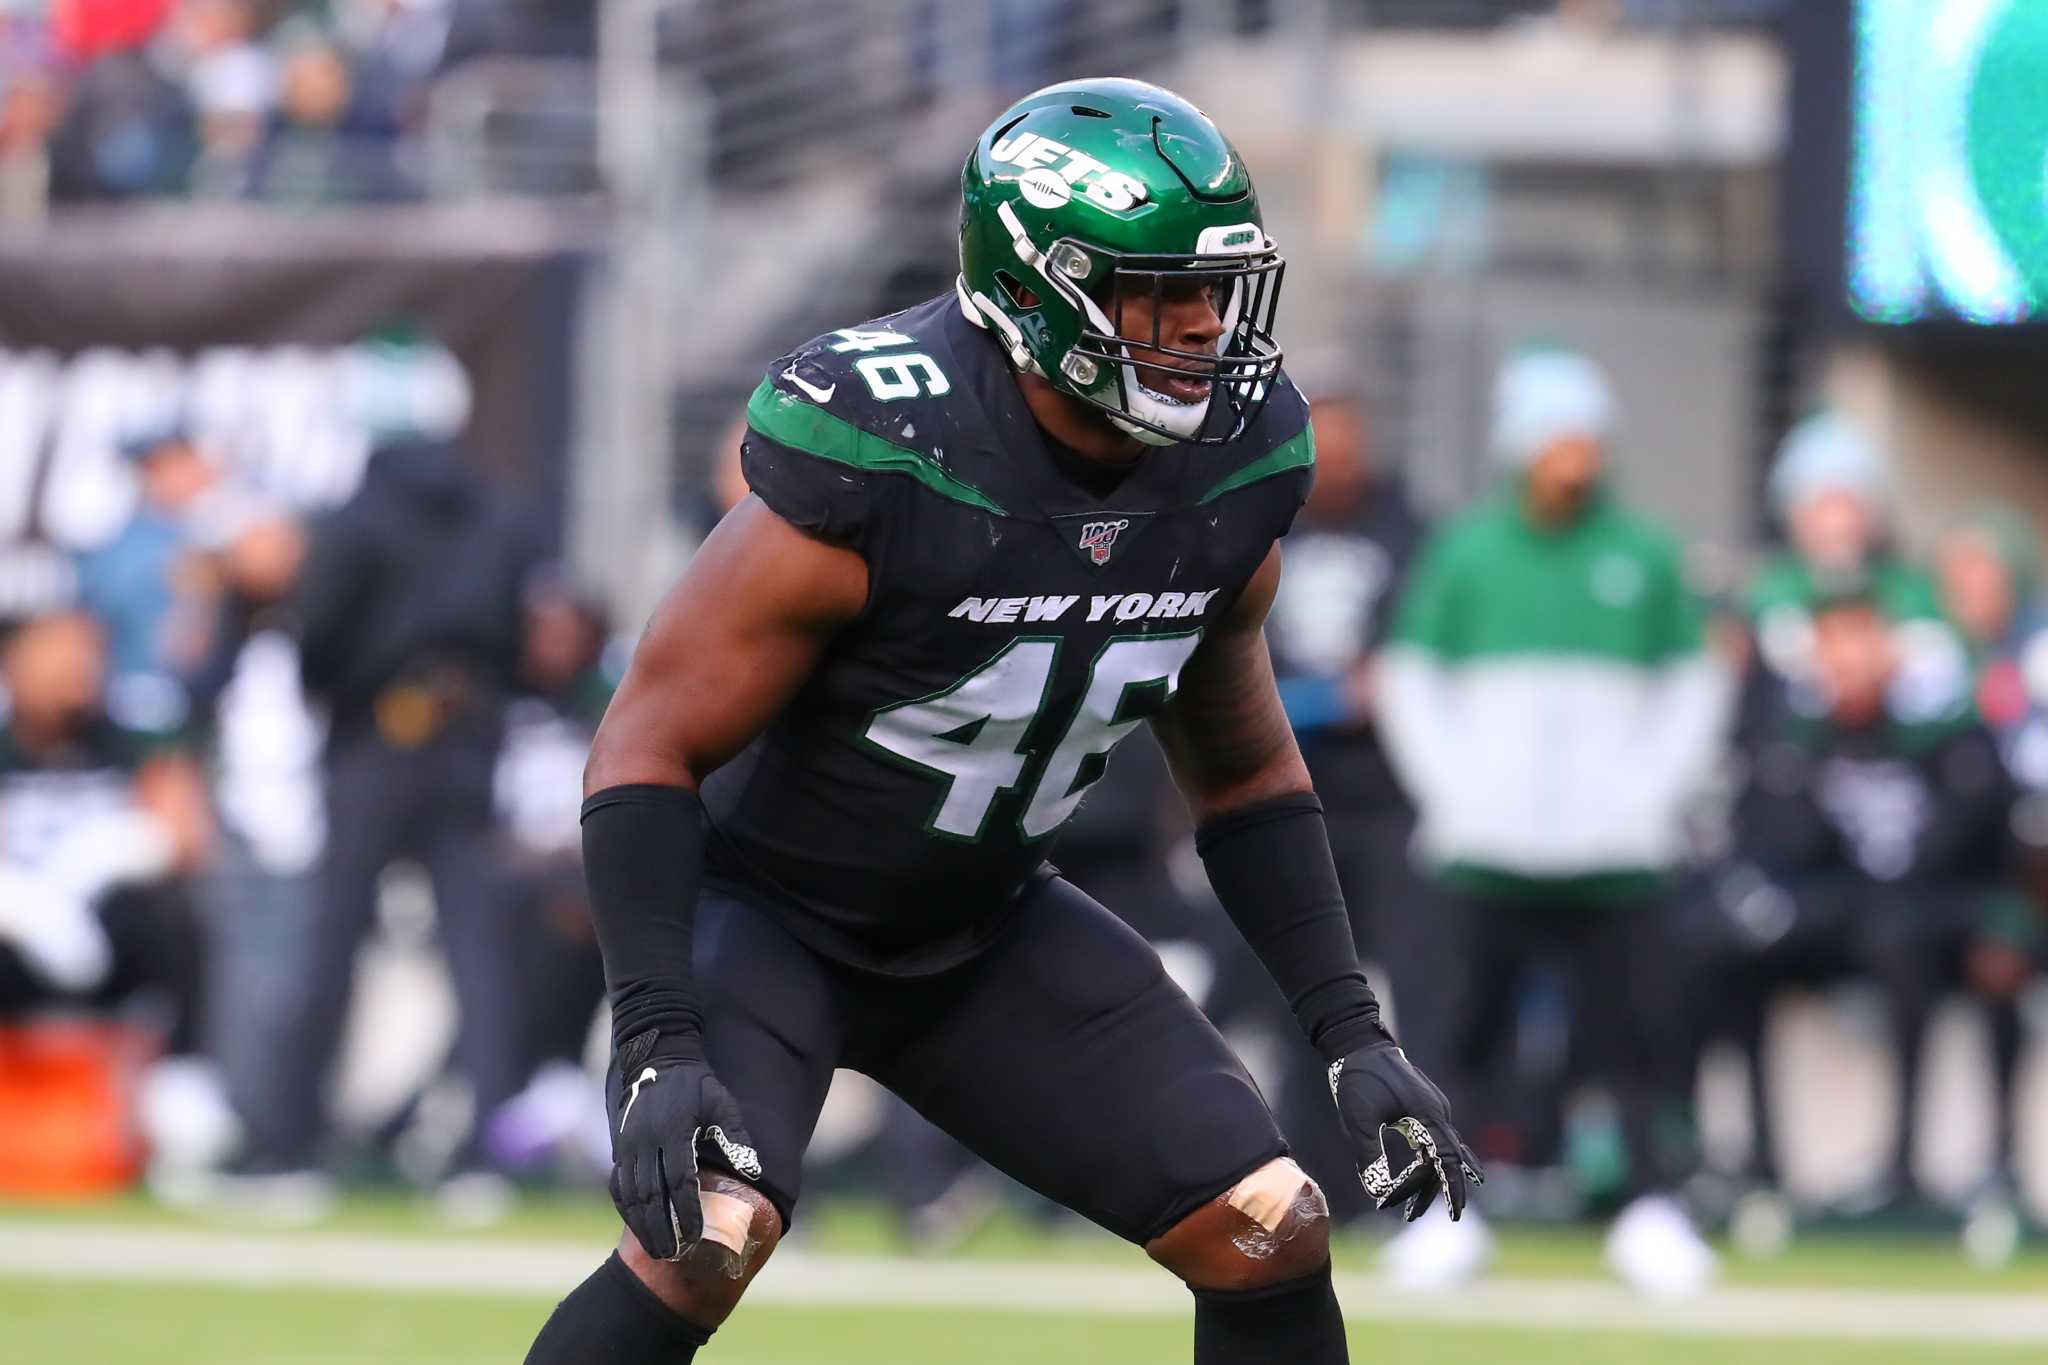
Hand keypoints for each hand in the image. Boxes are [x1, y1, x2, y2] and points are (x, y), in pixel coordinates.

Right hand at [606, 1028, 760, 1260]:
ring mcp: (628, 1145)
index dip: (687, 1211)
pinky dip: (625, 1208)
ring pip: (631, 1194)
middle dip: (662, 1228)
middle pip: (651, 1195)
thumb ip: (735, 1136)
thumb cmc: (696, 1083)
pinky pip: (618, 1184)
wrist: (657, 1059)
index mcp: (674, 1132)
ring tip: (656, 1249)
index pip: (680, 1181)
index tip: (696, 1235)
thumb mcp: (721, 1103)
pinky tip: (636, 1226)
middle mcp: (646, 1141)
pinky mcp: (619, 1147)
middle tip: (673, 1255)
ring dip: (642, 1225)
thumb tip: (753, 1171)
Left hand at [1328, 1040, 1482, 1221]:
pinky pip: (1436, 1141)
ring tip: (1408, 1208)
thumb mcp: (1358, 1120)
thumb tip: (1377, 1191)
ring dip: (1427, 1180)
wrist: (1358, 1043)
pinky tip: (1425, 1176)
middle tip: (1409, 1216)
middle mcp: (1437, 1113)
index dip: (1452, 1189)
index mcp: (1427, 1114)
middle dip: (1431, 1192)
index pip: (1448, 1161)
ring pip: (1441, 1153)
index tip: (1451, 1215)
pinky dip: (1431, 1163)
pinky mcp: (1424, 1107)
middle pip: (1446, 1161)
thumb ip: (1370, 1155)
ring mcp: (1433, 1109)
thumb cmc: (1357, 1079)